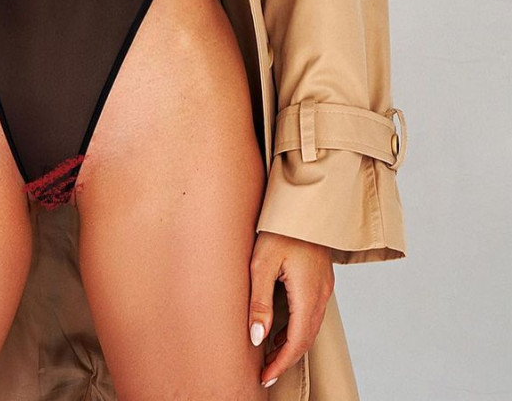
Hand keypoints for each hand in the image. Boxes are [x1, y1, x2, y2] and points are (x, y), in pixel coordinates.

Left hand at [247, 231, 333, 387]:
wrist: (303, 202)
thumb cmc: (279, 228)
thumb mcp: (261, 263)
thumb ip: (259, 302)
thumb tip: (257, 338)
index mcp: (308, 294)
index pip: (297, 342)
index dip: (281, 364)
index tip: (264, 378)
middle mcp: (321, 294)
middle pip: (306, 338)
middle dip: (286, 359)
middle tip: (265, 372)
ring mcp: (324, 287)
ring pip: (310, 327)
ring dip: (292, 344)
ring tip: (269, 355)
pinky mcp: (321, 279)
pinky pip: (312, 313)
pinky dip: (298, 328)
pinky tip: (281, 329)